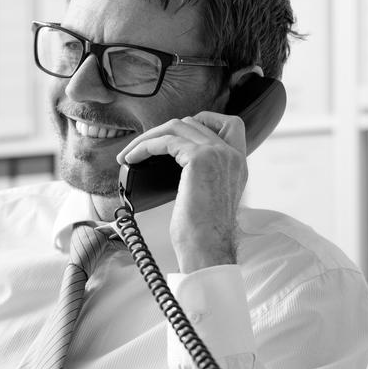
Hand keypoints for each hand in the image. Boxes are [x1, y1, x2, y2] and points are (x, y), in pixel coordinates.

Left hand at [117, 111, 247, 271]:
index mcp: (238, 164)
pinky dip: (144, 146)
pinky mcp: (201, 158)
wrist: (207, 249)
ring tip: (129, 152)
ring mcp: (219, 154)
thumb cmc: (201, 234)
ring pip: (177, 127)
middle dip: (162, 131)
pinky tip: (131, 158)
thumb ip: (202, 176)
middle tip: (141, 147)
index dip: (204, 119)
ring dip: (148, 137)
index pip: (231, 124)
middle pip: (194, 122)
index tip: (178, 132)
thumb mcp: (207, 196)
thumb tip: (174, 164)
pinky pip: (166, 140)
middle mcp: (233, 155)